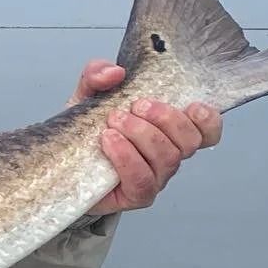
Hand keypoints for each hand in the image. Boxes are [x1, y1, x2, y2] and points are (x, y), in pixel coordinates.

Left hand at [69, 60, 222, 215]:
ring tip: (114, 122)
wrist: (60, 161)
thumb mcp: (89, 93)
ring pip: (168, 158)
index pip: (207, 131)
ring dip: (142, 134)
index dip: (208, 120)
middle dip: (165, 119)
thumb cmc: (86, 127)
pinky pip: (143, 180)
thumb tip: (115, 72)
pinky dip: (127, 157)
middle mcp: (167, 155)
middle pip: (189, 141)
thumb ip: (98, 74)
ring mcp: (154, 177)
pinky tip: (108, 142)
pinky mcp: (136, 195)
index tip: (190, 106)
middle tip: (135, 106)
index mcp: (168, 130)